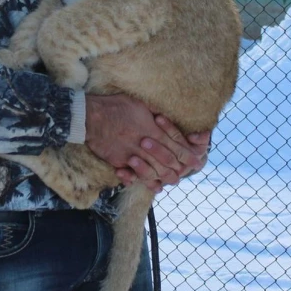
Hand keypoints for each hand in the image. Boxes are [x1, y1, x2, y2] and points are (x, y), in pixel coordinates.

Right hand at [85, 94, 210, 193]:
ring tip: (170, 181)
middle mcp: (145, 144)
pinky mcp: (120, 161)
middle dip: (179, 169)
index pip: (176, 145)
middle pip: (168, 161)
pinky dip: (144, 181)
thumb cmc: (115, 106)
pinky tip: (151, 185)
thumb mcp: (139, 105)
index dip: (188, 154)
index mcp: (152, 129)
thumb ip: (153, 114)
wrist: (91, 116)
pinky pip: (135, 175)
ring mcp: (132, 154)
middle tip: (185, 174)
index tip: (198, 161)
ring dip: (163, 178)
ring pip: (154, 171)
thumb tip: (162, 117)